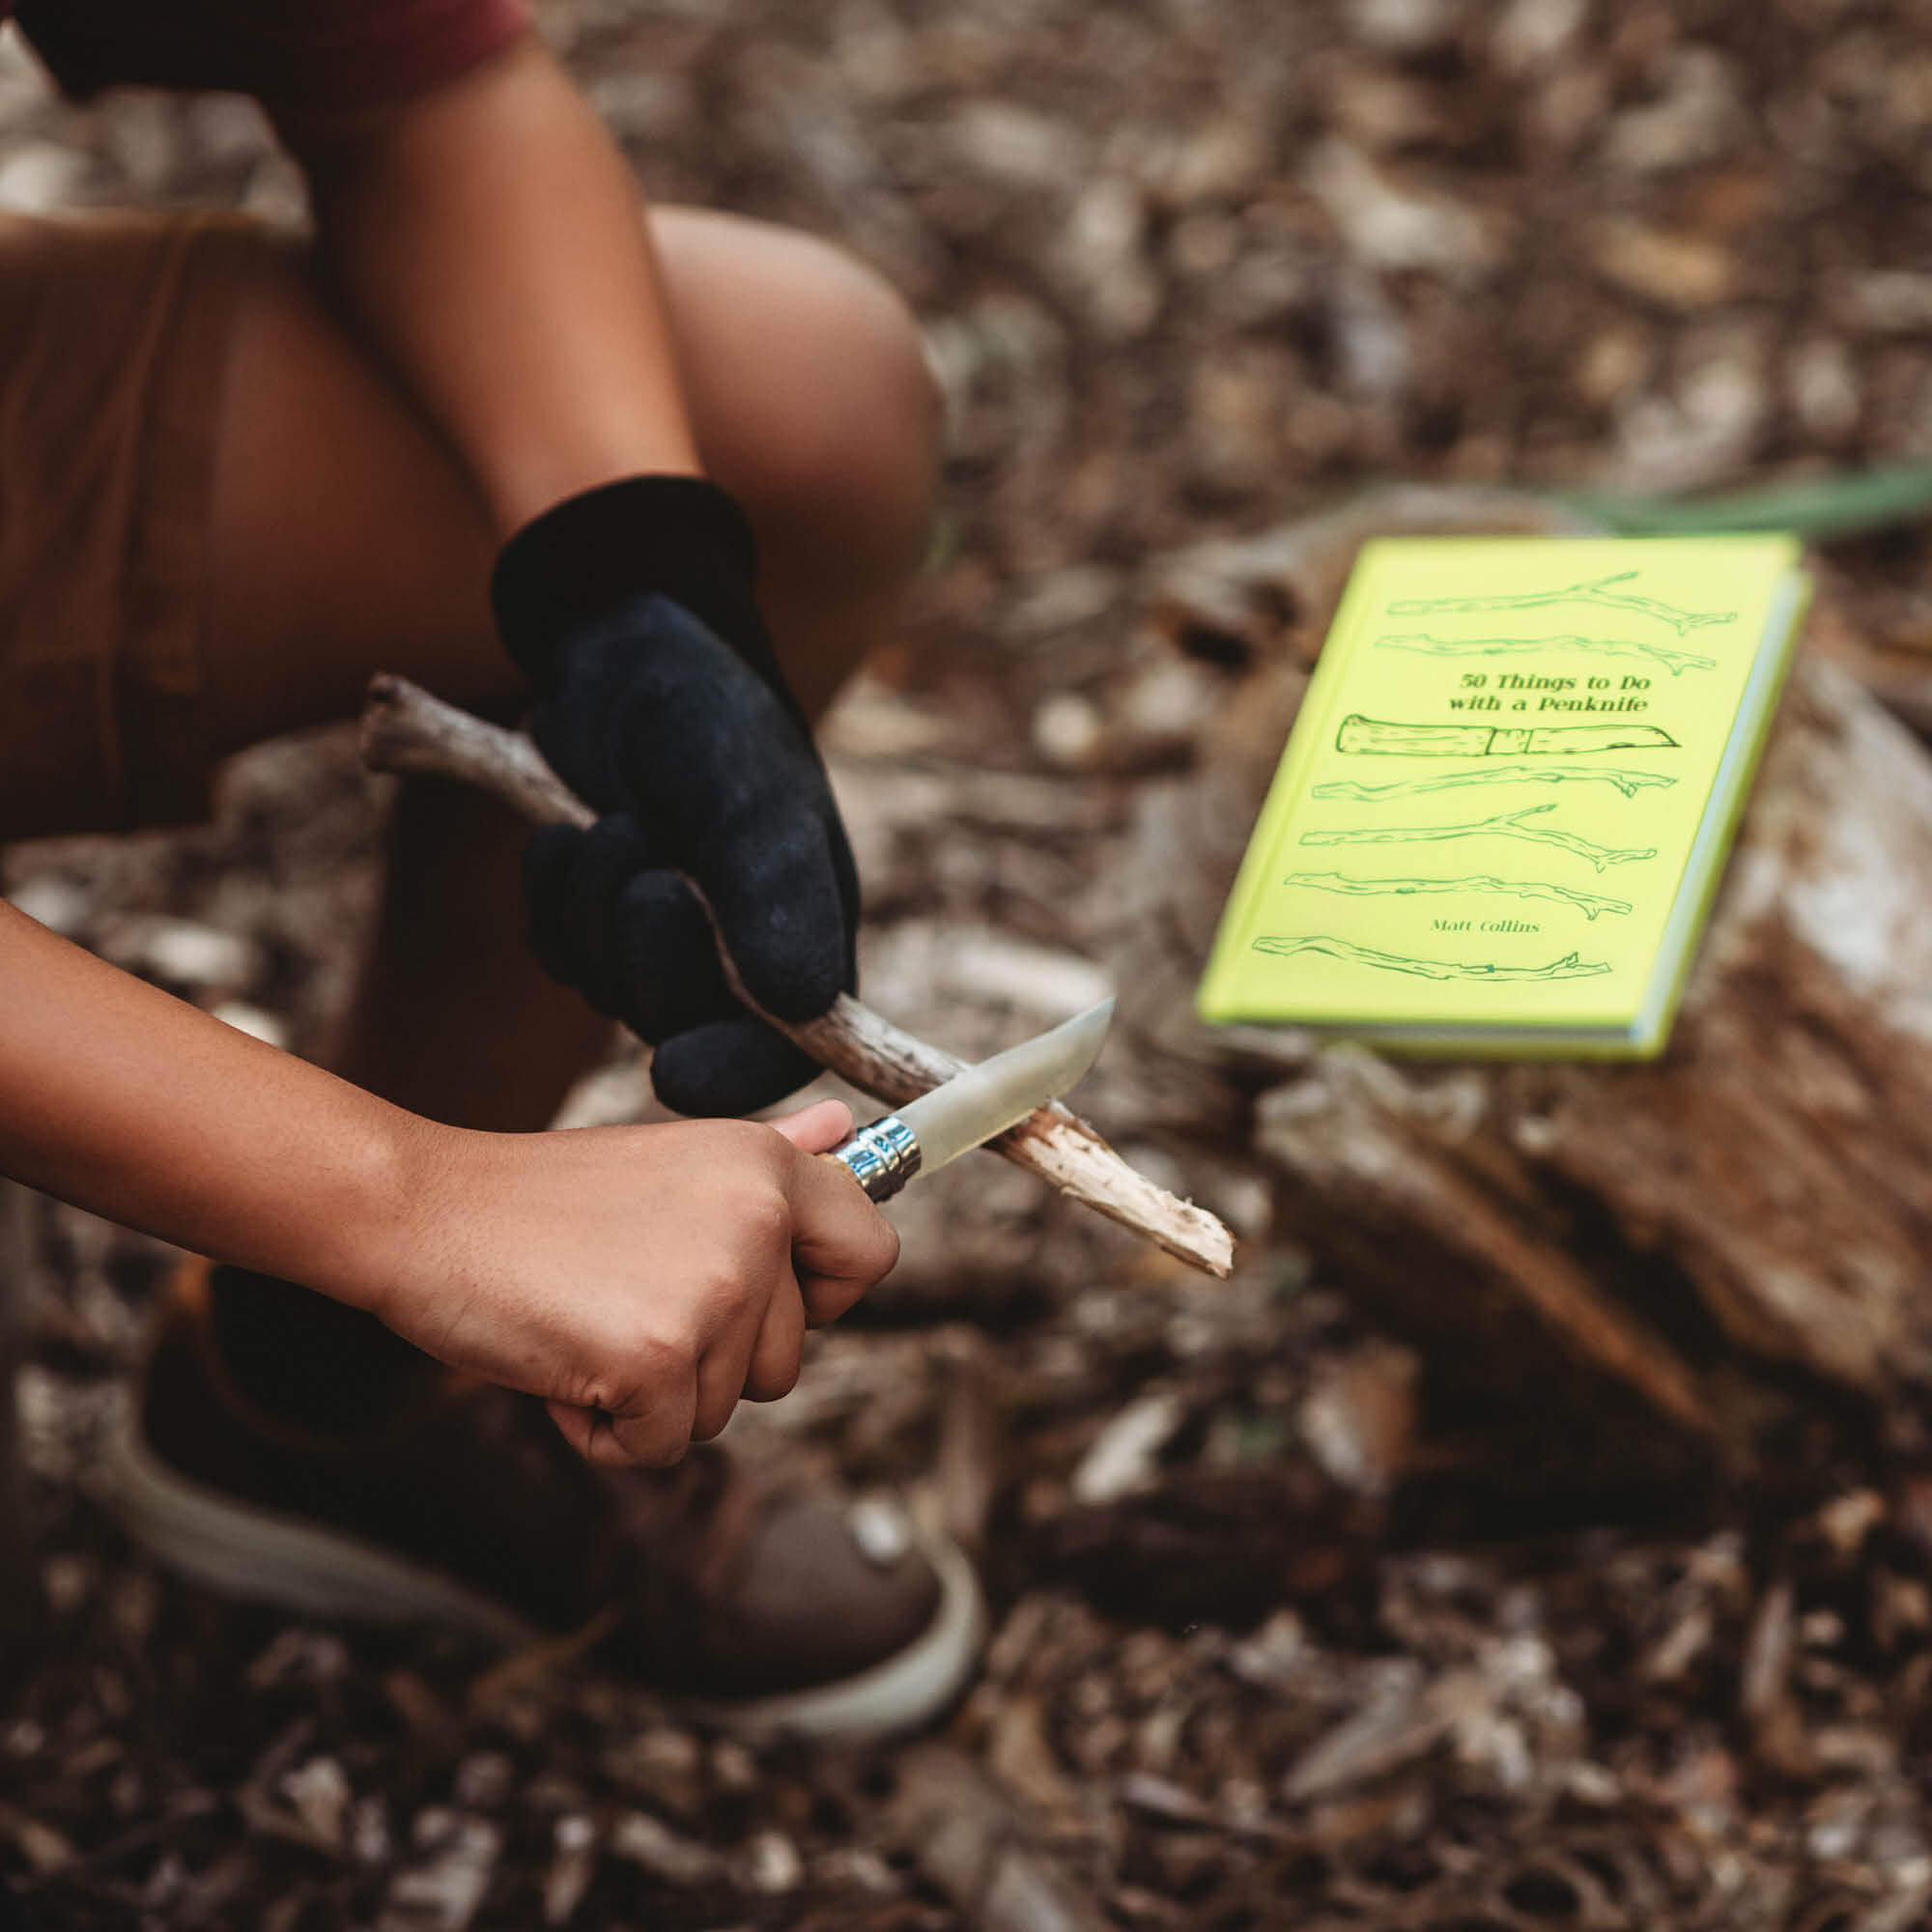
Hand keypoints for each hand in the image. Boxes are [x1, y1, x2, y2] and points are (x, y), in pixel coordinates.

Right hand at [373, 1100, 895, 1465]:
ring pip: (725, 1408)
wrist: (423, 1214)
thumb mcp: (671, 1160)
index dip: (818, 1297)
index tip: (749, 1295)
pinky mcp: (659, 1358)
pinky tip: (561, 1364)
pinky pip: (664, 1447)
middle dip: (708, 1360)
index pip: (872, 1254)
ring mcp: (715, 1289)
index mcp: (767, 1166)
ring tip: (587, 1319)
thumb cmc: (541, 1201)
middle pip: (788, 1361)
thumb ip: (767, 1158)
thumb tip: (844, 1131)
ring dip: (654, 1395)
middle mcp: (758, 1218)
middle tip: (622, 1296)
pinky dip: (608, 1432)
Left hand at [492, 476, 859, 1116]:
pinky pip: (554, 953)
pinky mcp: (590, 923)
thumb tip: (806, 1003)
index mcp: (805, 941)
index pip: (781, 1055)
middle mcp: (736, 961)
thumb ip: (777, 896)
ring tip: (611, 822)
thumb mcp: (751, 795)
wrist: (622, 651)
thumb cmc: (710, 718)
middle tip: (651, 873)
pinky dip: (550, 899)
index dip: (732, 1079)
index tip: (675, 1071)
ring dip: (592, 909)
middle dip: (646, 957)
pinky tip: (565, 835)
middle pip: (677, 1030)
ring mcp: (658, 946)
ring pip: (605, 990)